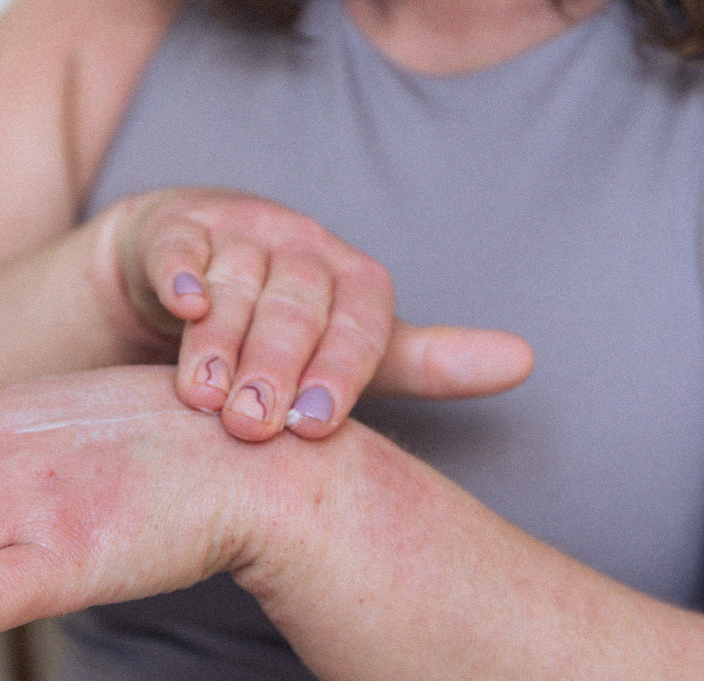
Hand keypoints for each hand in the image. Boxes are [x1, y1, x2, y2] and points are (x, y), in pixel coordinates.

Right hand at [110, 188, 533, 441]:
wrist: (185, 276)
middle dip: (273, 366)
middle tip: (252, 427)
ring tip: (204, 399)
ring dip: (220, 341)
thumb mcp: (356, 350)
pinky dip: (180, 273)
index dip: (340, 372)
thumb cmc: (285, 329)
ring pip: (235, 283)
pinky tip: (184, 307)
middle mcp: (301, 245)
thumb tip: (528, 362)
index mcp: (354, 277)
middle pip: (295, 304)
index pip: (361, 321)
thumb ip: (430, 362)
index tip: (314, 428)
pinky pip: (178, 246)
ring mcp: (237, 233)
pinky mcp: (176, 229)